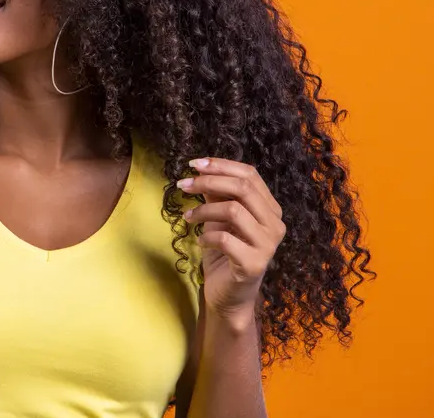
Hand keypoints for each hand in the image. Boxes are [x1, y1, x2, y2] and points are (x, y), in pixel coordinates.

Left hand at [178, 157, 285, 328]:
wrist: (227, 294)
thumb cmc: (224, 253)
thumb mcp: (219, 218)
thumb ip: (216, 195)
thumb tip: (201, 169)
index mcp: (270, 209)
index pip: (250, 175)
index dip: (220, 165)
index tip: (193, 164)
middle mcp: (275, 224)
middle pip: (243, 188)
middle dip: (208, 181)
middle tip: (183, 184)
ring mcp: (268, 245)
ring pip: (234, 210)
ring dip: (203, 210)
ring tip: (188, 217)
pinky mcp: (254, 264)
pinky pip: (226, 239)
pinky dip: (207, 236)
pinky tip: (200, 240)